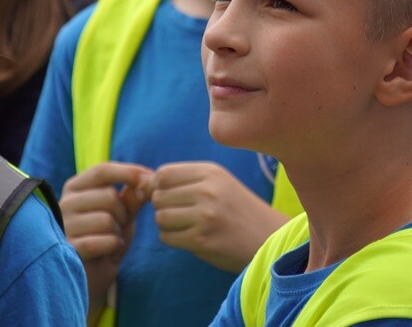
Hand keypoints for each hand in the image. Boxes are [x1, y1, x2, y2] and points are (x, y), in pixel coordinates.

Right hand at [60, 162, 153, 319]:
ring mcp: (63, 227)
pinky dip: (112, 246)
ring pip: (106, 219)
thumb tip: (147, 182)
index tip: (151, 178)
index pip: (103, 170)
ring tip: (111, 238)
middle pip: (109, 196)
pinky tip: (108, 250)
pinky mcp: (68, 249)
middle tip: (120, 226)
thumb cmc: (108, 235)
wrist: (94, 272)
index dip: (130, 172)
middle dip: (125, 213)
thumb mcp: (123, 212)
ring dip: (118, 232)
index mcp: (75, 187)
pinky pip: (101, 241)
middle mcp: (64, 203)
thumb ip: (133, 196)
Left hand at [150, 161, 288, 271]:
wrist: (268, 237)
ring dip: (167, 225)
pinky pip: (168, 237)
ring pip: (160, 217)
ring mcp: (205, 215)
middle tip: (180, 214)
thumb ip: (186, 180)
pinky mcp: (202, 240)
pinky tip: (190, 238)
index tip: (166, 196)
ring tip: (186, 226)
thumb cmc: (238, 209)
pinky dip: (173, 239)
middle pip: (158, 196)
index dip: (157, 186)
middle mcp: (207, 190)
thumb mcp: (219, 183)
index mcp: (210, 172)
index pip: (163, 173)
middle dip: (162, 207)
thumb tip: (142, 183)